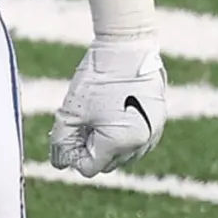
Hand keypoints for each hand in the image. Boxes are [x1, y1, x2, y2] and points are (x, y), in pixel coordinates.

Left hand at [50, 37, 166, 176]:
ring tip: (96, 116)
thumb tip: (59, 163)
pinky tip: (112, 112)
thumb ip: (62, 139)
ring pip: (124, 154)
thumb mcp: (72, 110)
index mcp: (118, 143)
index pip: (90, 167)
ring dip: (107, 143)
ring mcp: (153, 134)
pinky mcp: (158, 123)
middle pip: (107, 162)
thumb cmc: (97, 79)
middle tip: (81, 122)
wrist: (127, 49)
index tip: (70, 133)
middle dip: (90, 148)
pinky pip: (138, 140)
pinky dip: (123, 134)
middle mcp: (140, 144)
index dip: (75, 154)